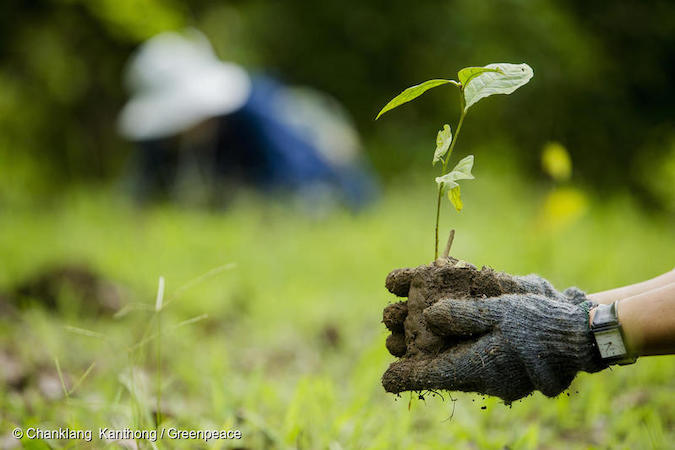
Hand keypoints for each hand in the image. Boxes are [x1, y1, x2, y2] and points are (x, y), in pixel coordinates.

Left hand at [383, 261, 588, 358]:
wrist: (579, 336)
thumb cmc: (540, 323)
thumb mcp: (500, 312)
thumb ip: (464, 314)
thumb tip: (429, 317)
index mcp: (479, 367)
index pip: (433, 377)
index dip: (406, 377)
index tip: (387, 379)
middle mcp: (482, 378)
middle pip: (437, 369)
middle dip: (413, 352)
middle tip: (392, 334)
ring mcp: (493, 376)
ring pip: (451, 365)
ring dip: (430, 348)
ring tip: (408, 326)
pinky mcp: (503, 369)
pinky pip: (470, 362)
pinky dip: (453, 348)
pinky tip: (442, 329)